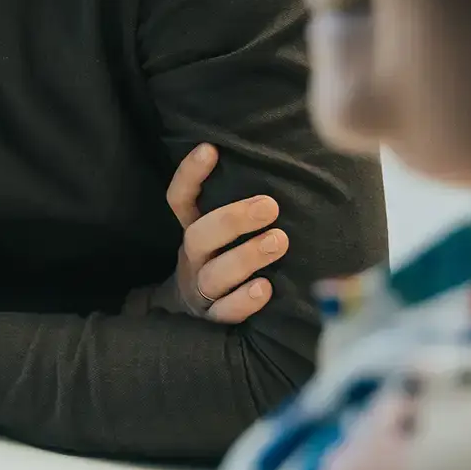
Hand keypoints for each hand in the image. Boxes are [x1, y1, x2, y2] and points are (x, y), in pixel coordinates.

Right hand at [164, 144, 287, 322]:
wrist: (194, 316)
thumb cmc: (225, 259)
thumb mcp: (222, 232)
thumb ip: (242, 208)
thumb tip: (289, 169)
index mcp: (193, 230)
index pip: (181, 199)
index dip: (190, 174)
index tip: (210, 149)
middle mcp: (193, 259)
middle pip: (199, 237)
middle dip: (233, 220)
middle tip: (269, 206)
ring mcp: (201, 290)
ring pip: (214, 276)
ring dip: (246, 257)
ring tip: (279, 242)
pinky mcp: (213, 320)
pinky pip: (225, 313)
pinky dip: (244, 301)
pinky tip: (266, 288)